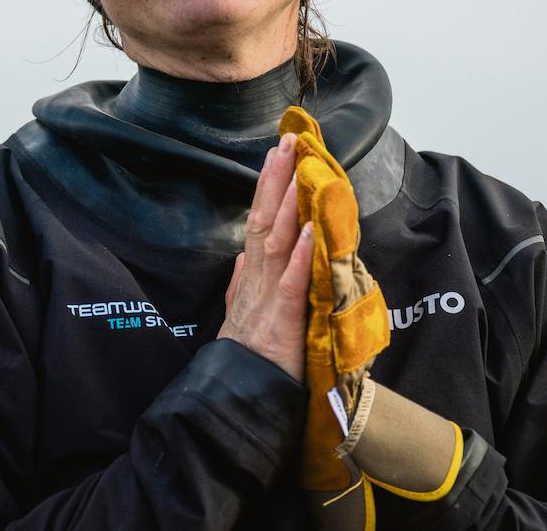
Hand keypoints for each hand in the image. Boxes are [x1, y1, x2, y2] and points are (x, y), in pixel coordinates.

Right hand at [218, 133, 314, 381]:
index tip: (277, 154)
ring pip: (277, 244)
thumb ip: (242, 284)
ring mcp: (266, 301)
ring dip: (288, 205)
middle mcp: (256, 283)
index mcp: (250, 281)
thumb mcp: (239, 318)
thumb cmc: (244, 364)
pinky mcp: (282, 324)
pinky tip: (312, 229)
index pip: (258, 225)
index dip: (267, 188)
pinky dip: (303, 256)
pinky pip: (293, 285)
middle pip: (263, 222)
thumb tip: (244, 254)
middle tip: (287, 141)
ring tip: (299, 169)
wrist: (235, 405)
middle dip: (275, 181)